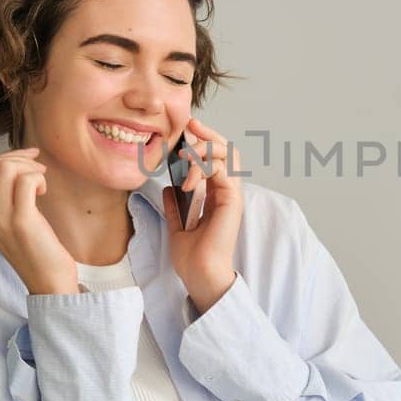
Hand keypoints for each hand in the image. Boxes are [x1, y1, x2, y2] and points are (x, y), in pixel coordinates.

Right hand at [0, 147, 78, 294]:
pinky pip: (26, 181)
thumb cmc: (37, 250)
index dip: (10, 156)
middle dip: (20, 158)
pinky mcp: (21, 221)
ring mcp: (0, 219)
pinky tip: (44, 192)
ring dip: (29, 167)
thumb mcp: (13, 221)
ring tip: (41, 181)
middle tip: (39, 169)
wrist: (48, 282)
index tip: (30, 160)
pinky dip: (38, 178)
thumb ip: (7, 196)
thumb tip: (18, 163)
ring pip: (5, 168)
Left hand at [162, 118, 241, 312]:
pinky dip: (204, 169)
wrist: (200, 275)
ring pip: (228, 156)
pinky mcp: (232, 201)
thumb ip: (175, 205)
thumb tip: (168, 188)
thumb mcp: (177, 224)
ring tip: (186, 152)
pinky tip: (187, 181)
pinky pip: (223, 172)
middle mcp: (227, 191)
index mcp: (216, 195)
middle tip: (190, 125)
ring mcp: (231, 195)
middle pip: (227, 150)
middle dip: (209, 134)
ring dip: (205, 148)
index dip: (204, 141)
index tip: (185, 131)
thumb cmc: (192, 256)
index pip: (217, 158)